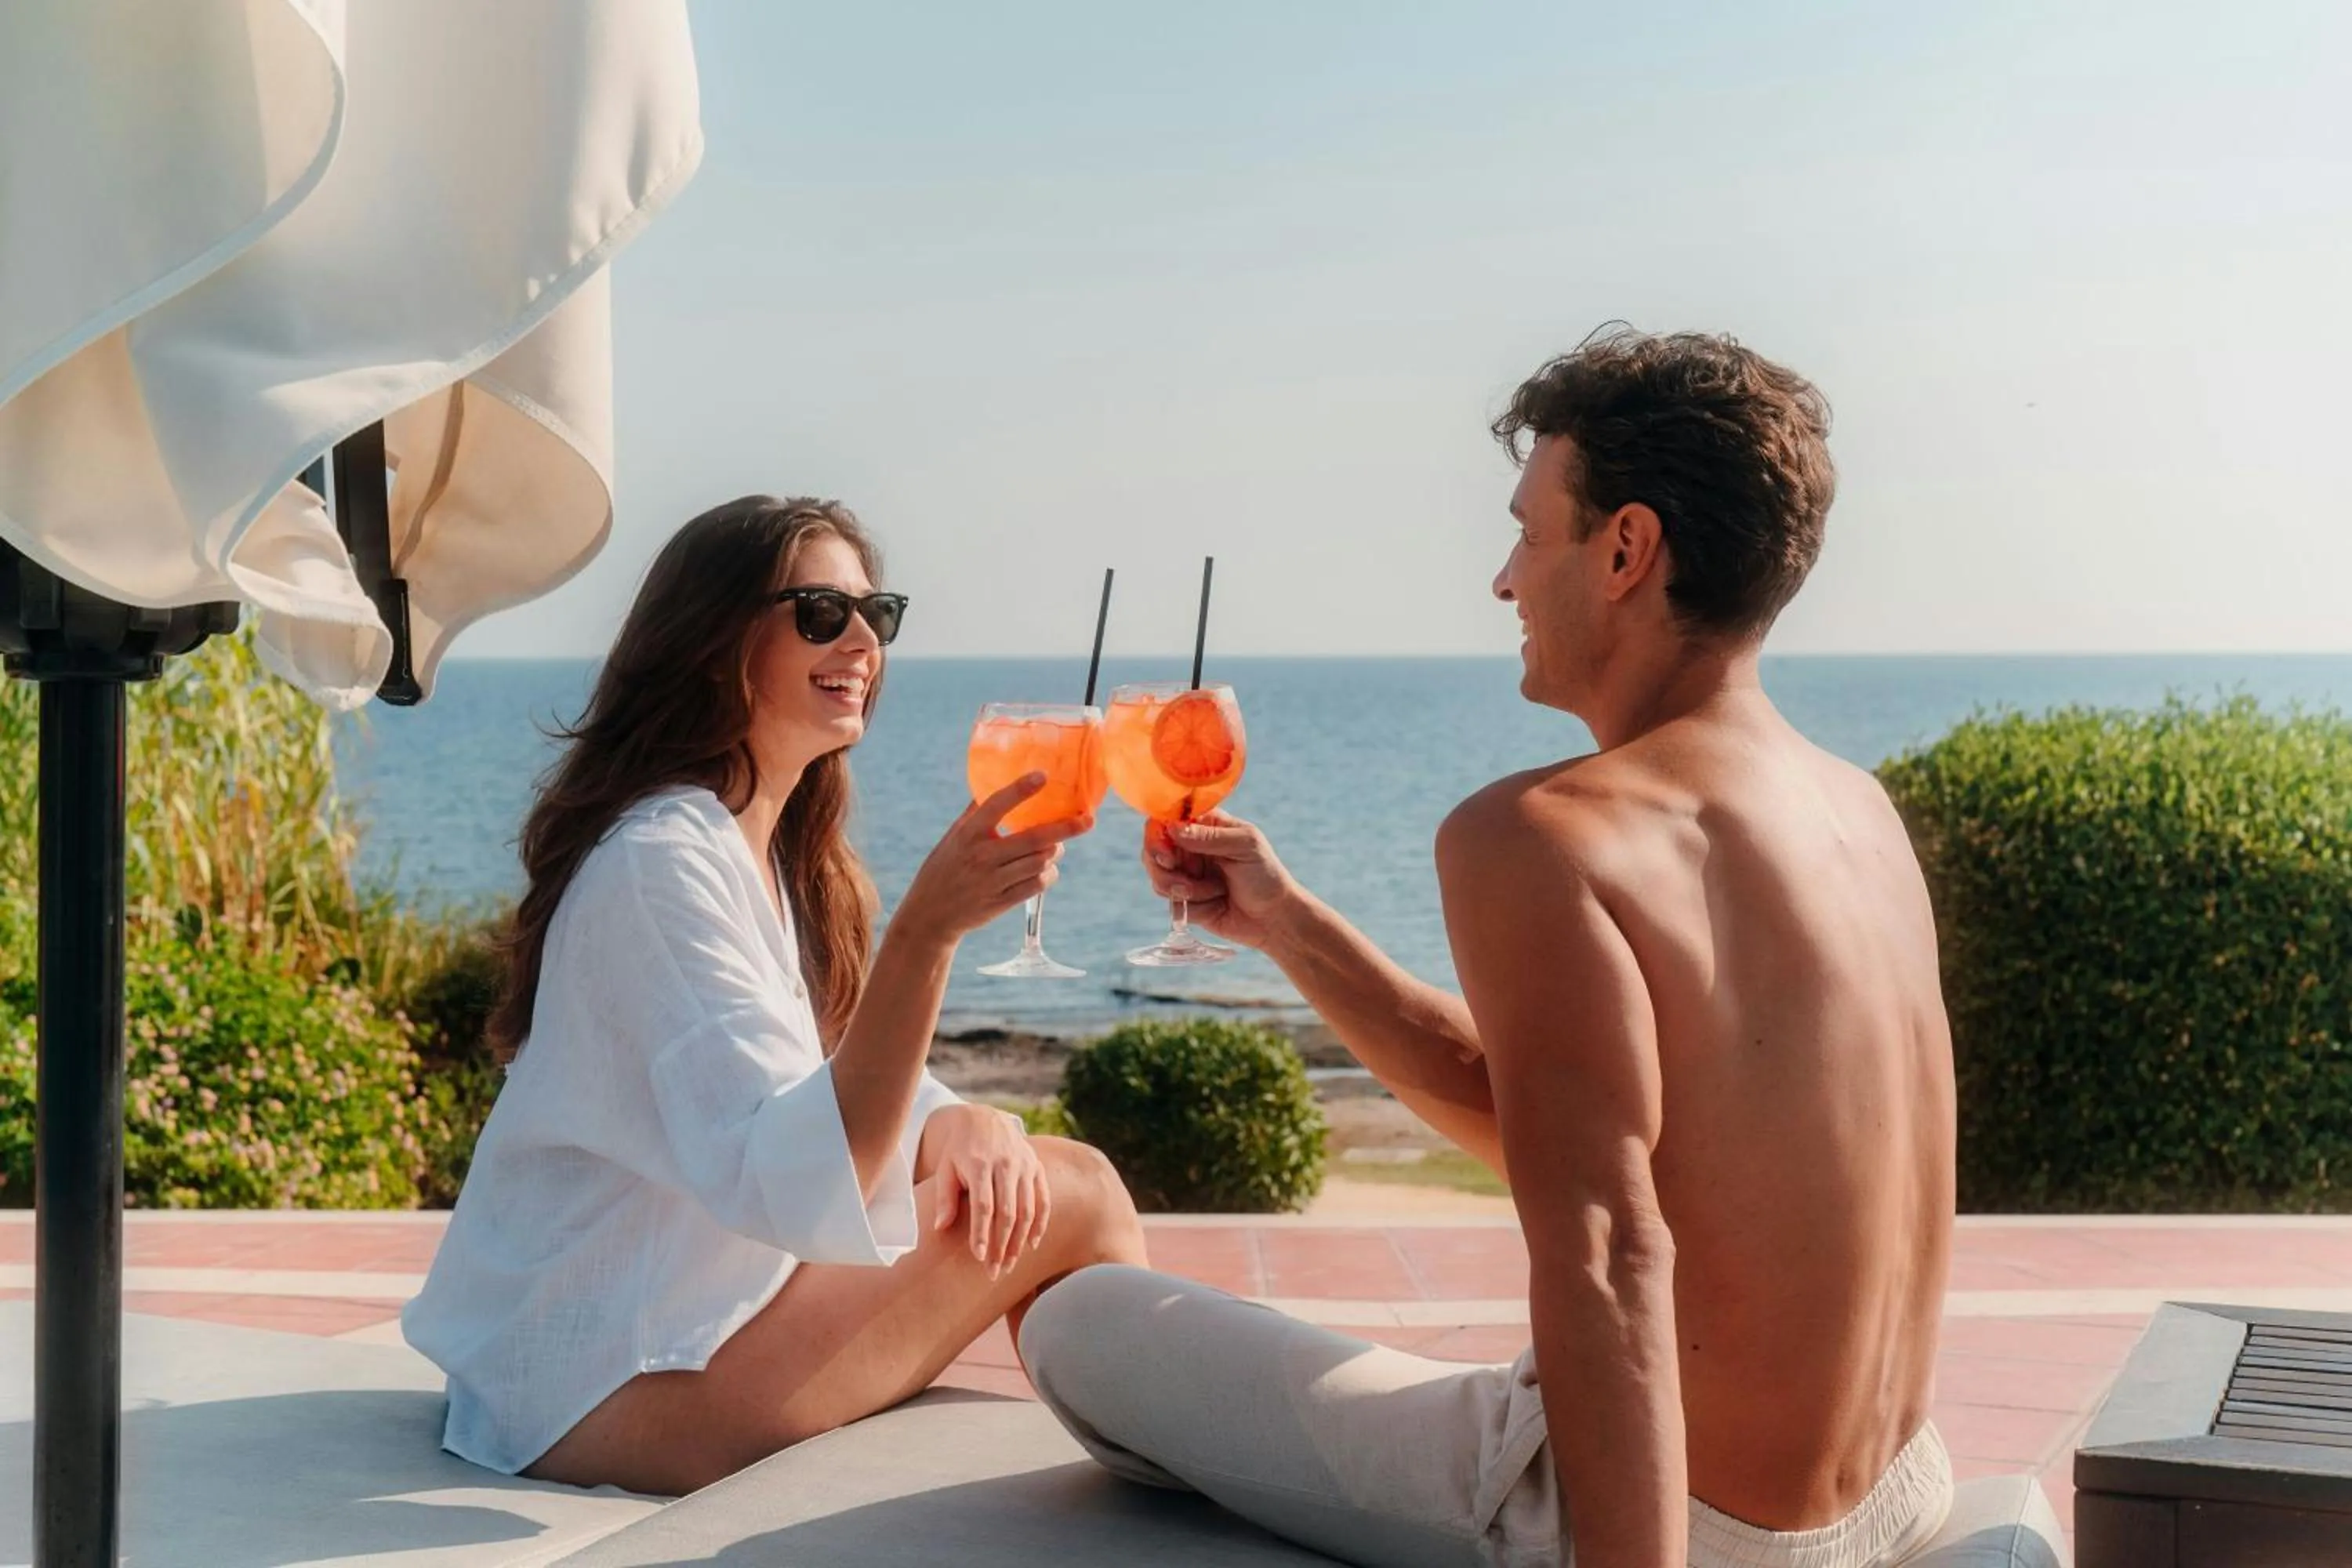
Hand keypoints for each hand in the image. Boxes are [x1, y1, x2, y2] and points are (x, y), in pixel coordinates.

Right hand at [895, 775, 1093, 945]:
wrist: (930, 915)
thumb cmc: (944, 868)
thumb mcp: (953, 837)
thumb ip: (975, 813)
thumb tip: (994, 783)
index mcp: (969, 834)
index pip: (997, 805)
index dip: (1020, 789)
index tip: (1042, 776)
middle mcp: (982, 856)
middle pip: (1033, 839)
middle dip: (1065, 829)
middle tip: (1088, 820)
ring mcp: (992, 881)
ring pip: (1039, 862)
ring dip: (1055, 853)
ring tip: (1057, 847)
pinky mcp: (1000, 902)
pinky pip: (1036, 886)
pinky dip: (1048, 875)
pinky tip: (1047, 869)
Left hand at [923, 1104, 1048, 1277]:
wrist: (984, 1119)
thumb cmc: (959, 1150)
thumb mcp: (945, 1168)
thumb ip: (945, 1197)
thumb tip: (940, 1228)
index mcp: (981, 1163)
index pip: (984, 1205)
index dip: (982, 1233)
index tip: (979, 1258)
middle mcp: (1007, 1164)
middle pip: (1008, 1212)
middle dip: (1002, 1245)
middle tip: (995, 1272)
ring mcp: (1025, 1165)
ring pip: (1027, 1210)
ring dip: (1020, 1241)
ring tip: (1010, 1264)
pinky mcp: (1037, 1167)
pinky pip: (1043, 1200)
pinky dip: (1040, 1224)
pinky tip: (1032, 1244)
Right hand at [1142, 810, 1300, 951]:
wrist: (1274, 917)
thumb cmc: (1266, 875)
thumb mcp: (1245, 846)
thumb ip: (1210, 837)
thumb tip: (1173, 828)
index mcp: (1205, 826)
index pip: (1166, 819)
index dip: (1157, 835)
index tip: (1167, 854)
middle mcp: (1191, 848)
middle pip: (1153, 850)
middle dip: (1164, 869)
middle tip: (1185, 884)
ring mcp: (1187, 874)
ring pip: (1159, 879)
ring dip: (1185, 890)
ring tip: (1215, 892)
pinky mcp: (1186, 901)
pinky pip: (1172, 904)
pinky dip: (1194, 907)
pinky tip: (1217, 905)